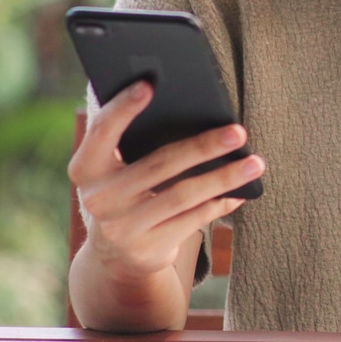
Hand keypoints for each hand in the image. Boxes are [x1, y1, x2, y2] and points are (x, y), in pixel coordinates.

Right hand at [68, 81, 262, 280]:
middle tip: (237, 131)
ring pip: (183, 195)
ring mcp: (122, 227)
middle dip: (203, 146)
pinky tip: (242, 191)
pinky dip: (221, 203)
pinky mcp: (147, 249)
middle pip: (159, 164)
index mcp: (86, 168)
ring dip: (224, 177)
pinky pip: (193, 220)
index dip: (123, 108)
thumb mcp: (115, 171)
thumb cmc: (125, 193)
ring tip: (255, 163)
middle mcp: (98, 198)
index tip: (149, 84)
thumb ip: (134, 143)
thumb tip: (191, 109)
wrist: (114, 257)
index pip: (102, 131)